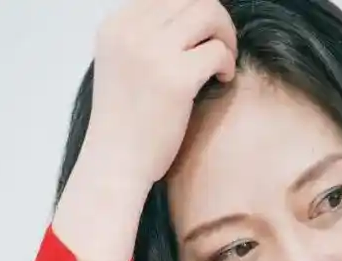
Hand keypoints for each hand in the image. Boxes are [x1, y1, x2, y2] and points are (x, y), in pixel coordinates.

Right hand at [89, 0, 238, 185]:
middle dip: (214, 19)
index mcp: (116, 25)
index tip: (201, 38)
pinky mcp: (176, 77)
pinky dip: (227, 62)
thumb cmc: (124, 125)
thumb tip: (187, 20)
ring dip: (225, 34)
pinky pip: (217, 50)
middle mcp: (132, 30)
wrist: (115, 165)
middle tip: (221, 47)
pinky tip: (221, 81)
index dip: (192, 14)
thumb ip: (144, 39)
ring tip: (224, 62)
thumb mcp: (122, 66)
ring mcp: (153, 51)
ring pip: (208, 13)